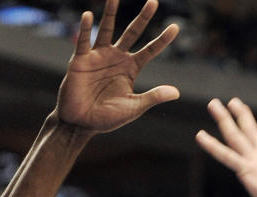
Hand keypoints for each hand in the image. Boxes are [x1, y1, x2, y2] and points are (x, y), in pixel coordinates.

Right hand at [55, 0, 178, 134]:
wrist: (79, 124)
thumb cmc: (106, 118)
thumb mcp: (132, 108)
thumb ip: (152, 97)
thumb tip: (176, 93)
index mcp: (130, 69)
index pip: (150, 51)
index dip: (162, 40)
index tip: (175, 27)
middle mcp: (116, 58)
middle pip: (132, 33)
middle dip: (143, 18)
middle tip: (154, 1)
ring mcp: (98, 56)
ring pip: (107, 29)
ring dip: (111, 12)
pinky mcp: (81, 60)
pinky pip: (84, 40)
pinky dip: (85, 28)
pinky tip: (89, 15)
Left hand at [196, 97, 256, 196]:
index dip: (251, 125)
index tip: (244, 113)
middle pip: (247, 129)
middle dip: (237, 114)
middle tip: (229, 100)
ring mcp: (254, 161)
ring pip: (235, 135)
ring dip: (223, 118)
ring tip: (213, 104)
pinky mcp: (247, 171)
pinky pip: (225, 155)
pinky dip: (212, 145)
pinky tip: (201, 136)